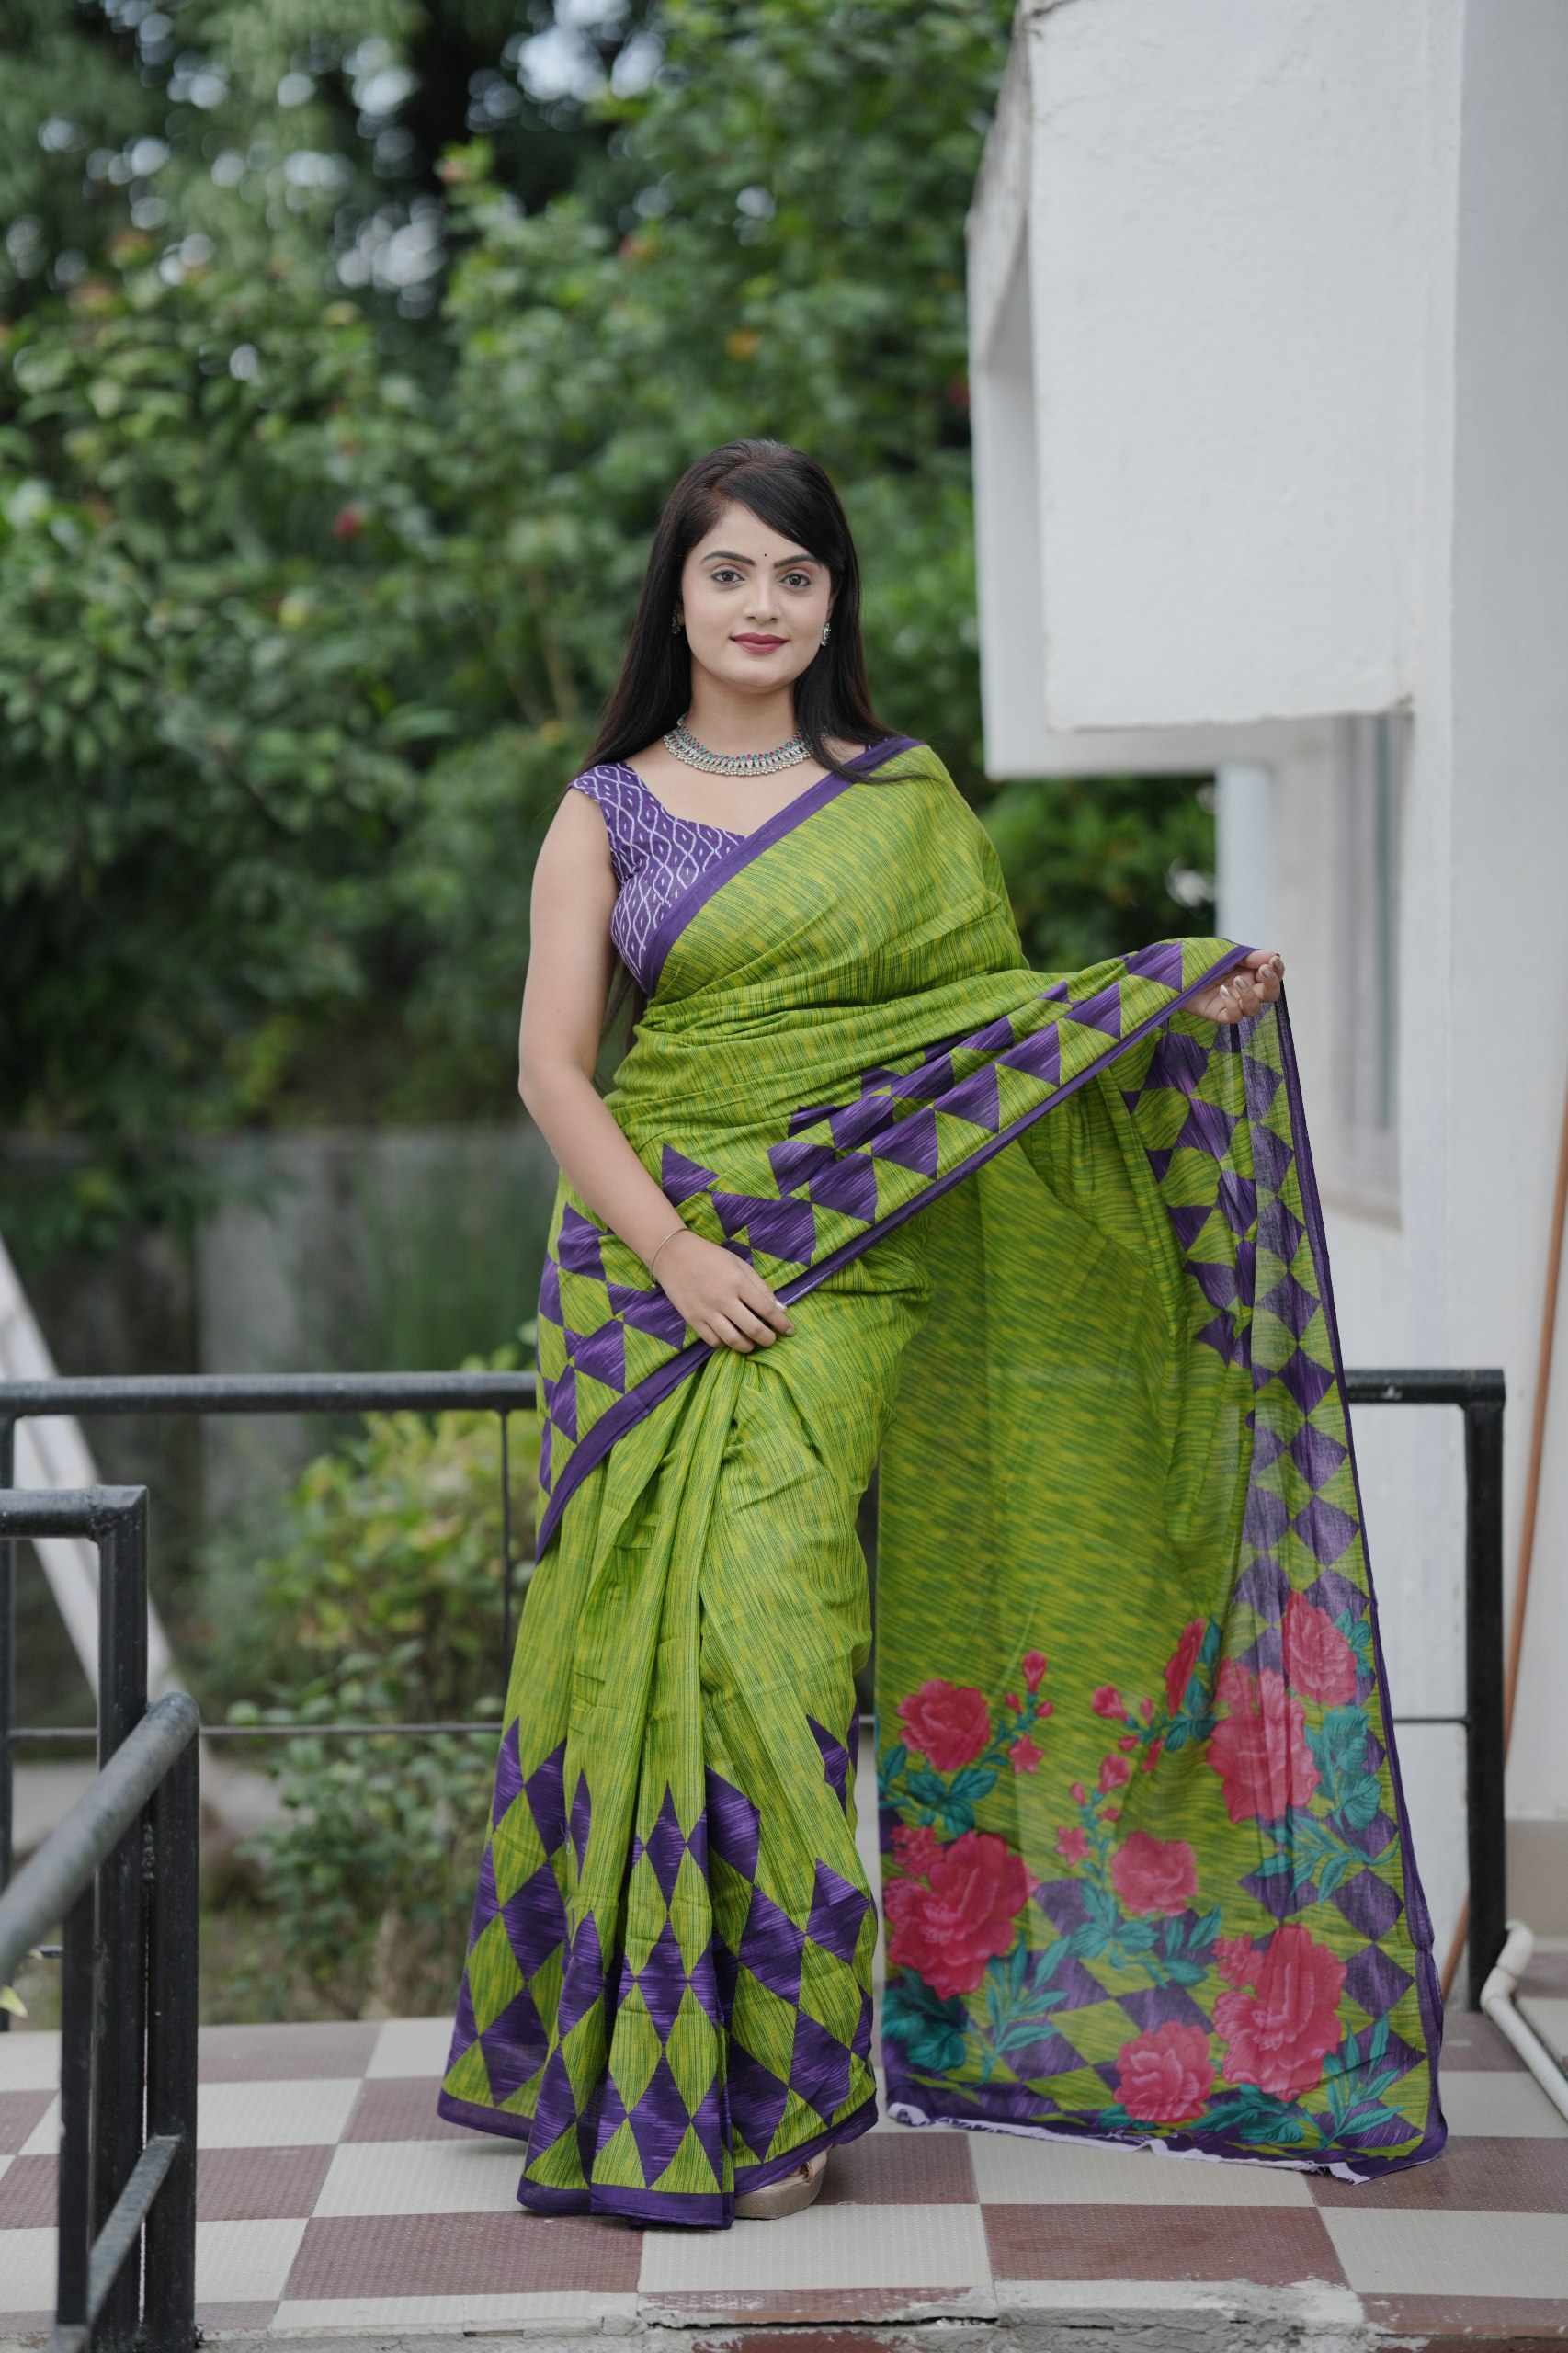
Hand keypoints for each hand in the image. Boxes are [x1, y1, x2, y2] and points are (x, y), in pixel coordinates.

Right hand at [654, 1229, 795, 1352]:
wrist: (673, 1255)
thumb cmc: (711, 1257)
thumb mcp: (739, 1264)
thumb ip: (761, 1286)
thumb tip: (781, 1309)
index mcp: (738, 1282)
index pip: (767, 1309)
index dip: (782, 1323)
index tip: (789, 1331)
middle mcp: (724, 1299)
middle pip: (753, 1329)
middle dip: (768, 1339)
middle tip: (771, 1340)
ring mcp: (707, 1311)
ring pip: (733, 1340)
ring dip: (748, 1346)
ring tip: (752, 1343)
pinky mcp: (692, 1319)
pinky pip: (713, 1341)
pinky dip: (725, 1344)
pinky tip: (729, 1337)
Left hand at [1190, 948, 1283, 1025]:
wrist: (1170, 969)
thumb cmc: (1198, 957)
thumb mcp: (1224, 952)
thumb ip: (1248, 956)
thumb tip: (1275, 955)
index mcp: (1248, 971)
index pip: (1273, 975)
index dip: (1278, 970)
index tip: (1272, 961)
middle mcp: (1244, 988)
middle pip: (1270, 994)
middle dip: (1271, 983)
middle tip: (1262, 971)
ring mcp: (1231, 1002)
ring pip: (1254, 1008)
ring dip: (1250, 995)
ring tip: (1236, 980)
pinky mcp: (1218, 1014)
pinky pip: (1234, 1017)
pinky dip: (1233, 1006)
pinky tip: (1223, 991)